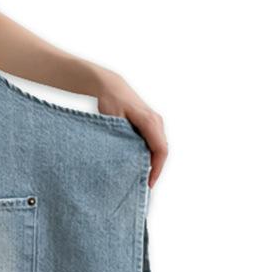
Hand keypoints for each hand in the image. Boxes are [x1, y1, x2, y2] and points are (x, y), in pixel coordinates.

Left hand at [96, 70, 167, 187]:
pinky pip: (153, 142)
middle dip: (155, 169)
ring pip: (158, 147)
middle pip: (161, 151)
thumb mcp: (115, 121)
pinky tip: (139, 164)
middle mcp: (157, 122)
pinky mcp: (150, 123)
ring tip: (141, 177)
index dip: (157, 169)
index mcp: (150, 122)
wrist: (110, 86)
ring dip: (152, 162)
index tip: (148, 183)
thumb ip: (124, 138)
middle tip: (143, 185)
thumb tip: (128, 159)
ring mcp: (155, 122)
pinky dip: (149, 154)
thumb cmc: (111, 101)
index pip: (160, 150)